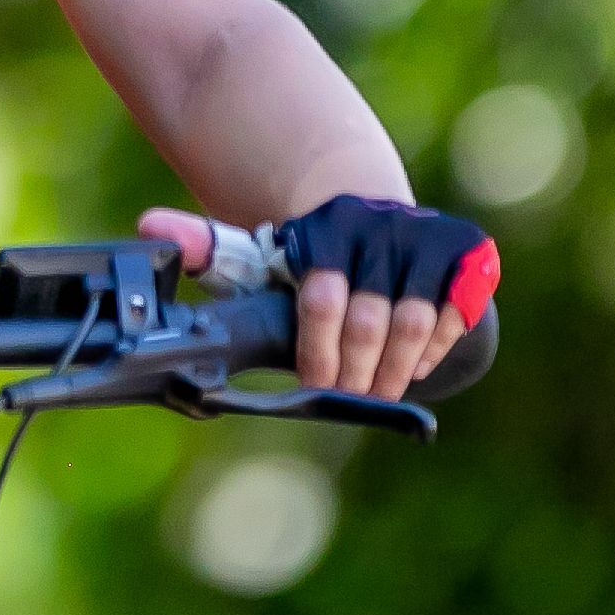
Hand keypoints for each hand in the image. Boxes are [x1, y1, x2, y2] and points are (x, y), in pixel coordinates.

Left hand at [137, 196, 496, 402]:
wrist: (372, 219)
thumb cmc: (305, 256)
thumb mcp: (254, 252)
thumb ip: (204, 245)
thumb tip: (148, 229)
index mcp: (320, 226)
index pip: (320, 299)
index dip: (317, 353)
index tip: (312, 384)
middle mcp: (375, 222)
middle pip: (370, 319)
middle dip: (356, 371)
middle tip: (346, 396)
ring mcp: (423, 233)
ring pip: (415, 322)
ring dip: (396, 369)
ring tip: (378, 389)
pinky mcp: (465, 250)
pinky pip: (454, 314)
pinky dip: (434, 347)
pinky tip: (413, 361)